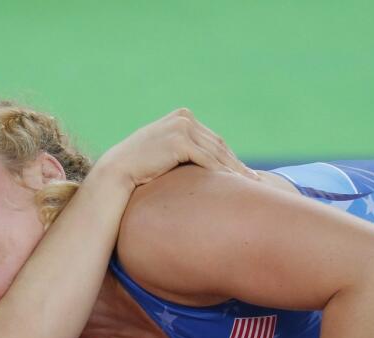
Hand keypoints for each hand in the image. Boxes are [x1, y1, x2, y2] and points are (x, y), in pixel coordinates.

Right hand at [92, 108, 257, 190]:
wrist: (118, 171)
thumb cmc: (140, 167)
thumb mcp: (165, 151)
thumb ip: (183, 149)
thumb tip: (203, 164)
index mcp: (183, 116)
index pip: (213, 139)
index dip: (230, 157)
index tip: (244, 172)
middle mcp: (184, 117)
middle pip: (218, 144)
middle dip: (237, 164)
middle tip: (255, 180)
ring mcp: (182, 127)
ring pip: (216, 153)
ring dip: (235, 170)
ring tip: (251, 185)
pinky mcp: (180, 142)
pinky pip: (207, 160)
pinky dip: (222, 173)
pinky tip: (234, 185)